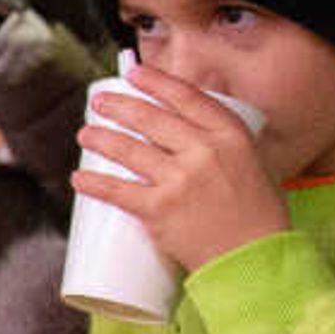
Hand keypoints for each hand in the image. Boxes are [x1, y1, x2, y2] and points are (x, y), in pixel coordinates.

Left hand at [72, 79, 284, 277]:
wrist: (255, 258)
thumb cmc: (255, 215)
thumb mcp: (251, 164)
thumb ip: (222, 146)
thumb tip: (188, 129)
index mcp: (230, 136)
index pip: (187, 97)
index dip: (156, 82)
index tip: (134, 74)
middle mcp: (205, 152)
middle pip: (151, 119)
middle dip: (118, 107)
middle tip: (99, 103)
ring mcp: (179, 180)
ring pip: (127, 150)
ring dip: (100, 138)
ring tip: (85, 134)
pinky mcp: (158, 209)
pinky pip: (116, 191)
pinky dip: (92, 183)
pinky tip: (78, 178)